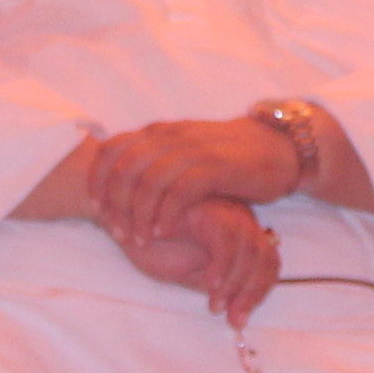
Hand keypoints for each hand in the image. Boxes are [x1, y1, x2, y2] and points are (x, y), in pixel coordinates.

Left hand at [88, 115, 301, 242]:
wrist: (277, 148)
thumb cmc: (228, 158)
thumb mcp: (186, 152)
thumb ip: (157, 161)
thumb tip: (123, 182)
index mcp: (160, 132)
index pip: (112, 150)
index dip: (98, 180)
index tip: (96, 209)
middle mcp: (171, 136)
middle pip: (124, 168)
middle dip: (115, 204)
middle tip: (116, 232)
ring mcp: (193, 149)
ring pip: (149, 181)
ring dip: (138, 214)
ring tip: (139, 240)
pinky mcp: (215, 166)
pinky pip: (180, 191)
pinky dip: (166, 213)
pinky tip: (163, 232)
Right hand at [109, 191, 277, 325]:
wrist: (117, 215)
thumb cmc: (149, 241)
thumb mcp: (185, 270)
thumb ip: (211, 280)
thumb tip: (237, 304)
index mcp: (236, 232)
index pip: (266, 261)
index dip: (256, 293)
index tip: (237, 319)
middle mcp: (237, 217)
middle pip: (265, 255)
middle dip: (252, 293)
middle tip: (232, 319)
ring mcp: (224, 208)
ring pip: (252, 248)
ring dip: (236, 283)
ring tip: (215, 305)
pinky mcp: (207, 204)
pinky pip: (227, 237)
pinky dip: (223, 264)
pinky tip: (209, 283)